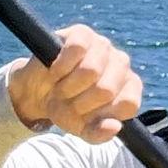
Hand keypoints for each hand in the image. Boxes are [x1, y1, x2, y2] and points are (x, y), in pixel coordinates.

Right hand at [6, 25, 142, 142]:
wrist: (38, 91)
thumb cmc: (67, 108)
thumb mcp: (82, 128)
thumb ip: (99, 134)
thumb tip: (114, 127)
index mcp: (129, 88)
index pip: (128, 104)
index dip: (101, 114)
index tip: (86, 115)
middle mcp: (121, 64)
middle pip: (106, 90)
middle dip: (79, 102)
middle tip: (68, 101)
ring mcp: (103, 46)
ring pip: (90, 70)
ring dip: (68, 86)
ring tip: (61, 88)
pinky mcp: (83, 33)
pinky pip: (76, 50)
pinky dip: (60, 66)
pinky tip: (55, 71)